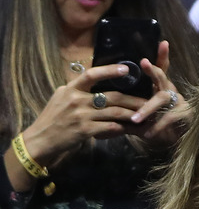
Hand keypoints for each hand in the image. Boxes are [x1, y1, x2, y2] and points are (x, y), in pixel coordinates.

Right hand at [16, 63, 144, 164]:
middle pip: (112, 96)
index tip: (126, 69)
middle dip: (133, 99)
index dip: (110, 70)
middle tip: (148, 100)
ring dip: (132, 114)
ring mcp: (81, 115)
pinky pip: (110, 127)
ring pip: (115, 112)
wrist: (40, 139)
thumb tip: (94, 79)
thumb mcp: (61, 98)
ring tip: (144, 115)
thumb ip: (77, 89)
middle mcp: (76, 100)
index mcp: (70, 89)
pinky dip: (122, 128)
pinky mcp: (85, 130)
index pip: (92, 74)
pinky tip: (130, 128)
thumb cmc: (52, 118)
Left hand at [126, 40, 189, 145]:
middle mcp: (171, 91)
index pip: (161, 69)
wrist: (178, 142)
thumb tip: (106, 116)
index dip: (162, 56)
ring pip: (162, 99)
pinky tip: (148, 134)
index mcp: (160, 88)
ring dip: (148, 107)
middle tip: (144, 62)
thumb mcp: (143, 119)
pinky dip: (158, 126)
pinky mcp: (185, 115)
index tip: (162, 42)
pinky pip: (170, 118)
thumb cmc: (159, 127)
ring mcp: (179, 102)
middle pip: (162, 77)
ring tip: (136, 118)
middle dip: (153, 70)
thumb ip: (129, 115)